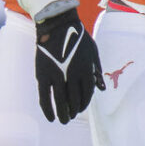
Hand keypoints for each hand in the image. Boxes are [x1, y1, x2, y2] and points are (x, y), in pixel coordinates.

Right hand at [33, 0, 101, 123]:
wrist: (57, 25)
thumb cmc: (77, 38)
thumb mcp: (92, 52)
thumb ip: (97, 71)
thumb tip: (102, 89)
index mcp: (86, 70)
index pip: (87, 94)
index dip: (84, 104)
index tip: (80, 109)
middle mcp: (72, 75)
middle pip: (74, 100)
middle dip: (73, 111)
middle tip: (71, 117)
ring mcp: (57, 76)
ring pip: (61, 102)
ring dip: (63, 114)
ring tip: (63, 120)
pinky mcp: (42, 75)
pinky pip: (45, 97)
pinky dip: (48, 110)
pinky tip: (50, 118)